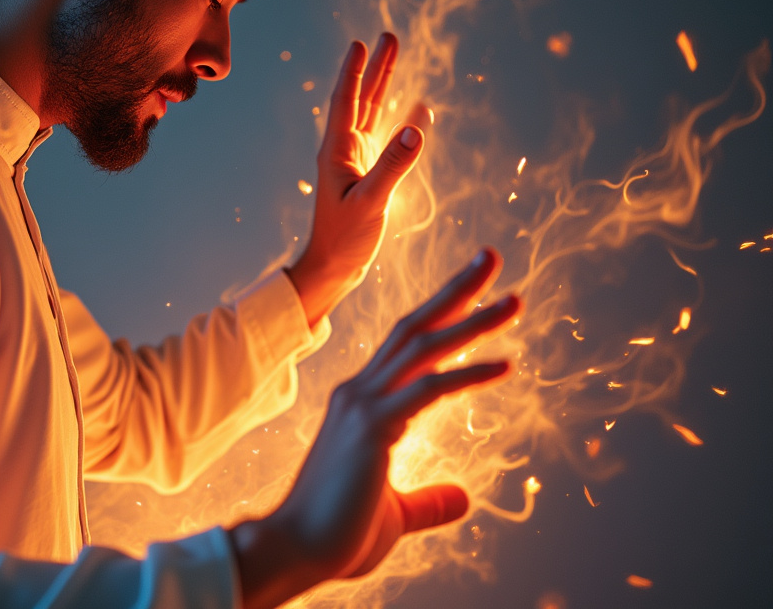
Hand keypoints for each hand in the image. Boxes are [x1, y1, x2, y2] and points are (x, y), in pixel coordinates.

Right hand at [232, 249, 521, 608]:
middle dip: (455, 292)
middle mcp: (359, 394)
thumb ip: (428, 502)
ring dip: (471, 320)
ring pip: (423, 348)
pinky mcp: (373, 428)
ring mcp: (364, 406)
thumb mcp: (394, 514)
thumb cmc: (336, 534)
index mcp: (361, 405)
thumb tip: (463, 498)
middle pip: (414, 328)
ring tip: (513, 301)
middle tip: (491, 259)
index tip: (476, 293)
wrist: (294, 549)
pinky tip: (506, 363)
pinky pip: (428, 389)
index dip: (442, 317)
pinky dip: (468, 373)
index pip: (405, 347)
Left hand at [286, 34, 426, 324]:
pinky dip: (401, 120)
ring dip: (383, 85)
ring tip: (395, 55)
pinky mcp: (369, 174)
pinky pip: (386, 139)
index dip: (354, 73)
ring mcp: (356, 161)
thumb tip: (416, 129)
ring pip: (372, 113)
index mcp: (336, 152)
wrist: (334, 267)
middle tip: (387, 36)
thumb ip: (392, 167)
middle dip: (374, 68)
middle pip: (360, 99)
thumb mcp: (370, 202)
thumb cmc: (344, 239)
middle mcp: (344, 150)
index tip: (361, 43)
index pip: (345, 103)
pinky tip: (416, 109)